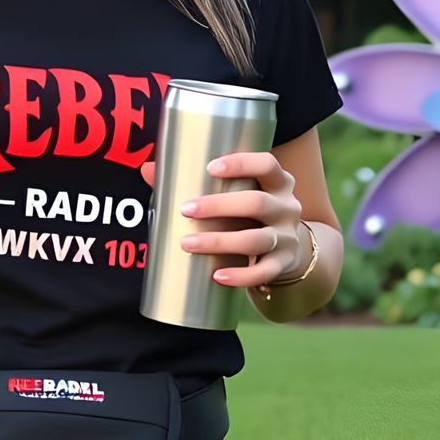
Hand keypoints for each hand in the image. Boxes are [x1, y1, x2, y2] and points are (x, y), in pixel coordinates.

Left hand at [138, 150, 308, 287]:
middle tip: (186, 210)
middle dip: (219, 206)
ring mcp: (287, 237)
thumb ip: (197, 180)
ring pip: (257, 239)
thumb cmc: (251, 213)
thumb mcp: (239, 192)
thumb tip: (147, 169)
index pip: (267, 164)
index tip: (210, 167)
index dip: (241, 163)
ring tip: (188, 244)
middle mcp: (286, 207)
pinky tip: (217, 276)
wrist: (291, 248)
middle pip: (257, 202)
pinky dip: (240, 276)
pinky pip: (263, 272)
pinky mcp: (282, 264)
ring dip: (221, 241)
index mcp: (277, 181)